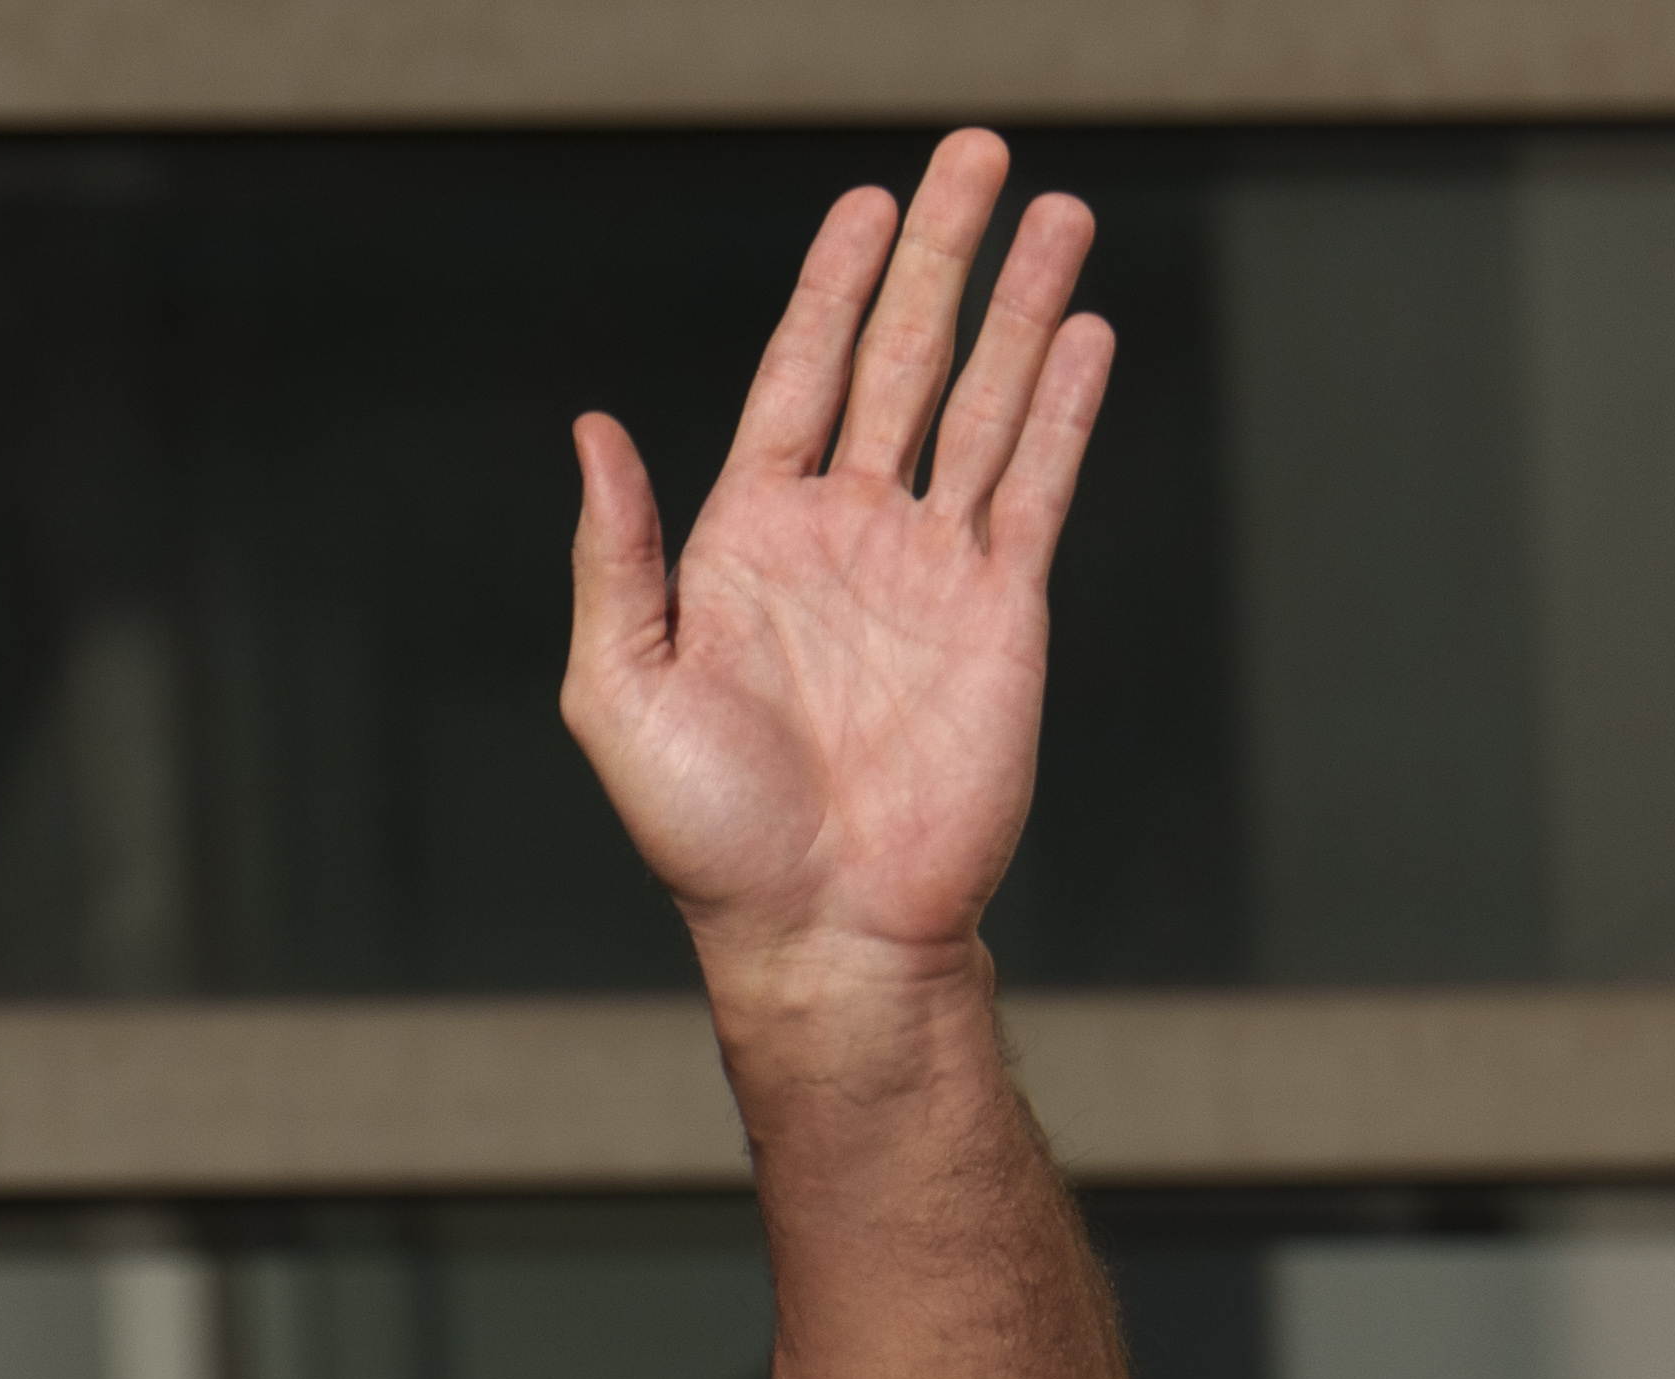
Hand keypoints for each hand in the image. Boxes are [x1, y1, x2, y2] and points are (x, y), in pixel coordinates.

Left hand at [565, 129, 1114, 1019]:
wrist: (822, 927)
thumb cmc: (705, 834)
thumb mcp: (622, 690)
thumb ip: (616, 556)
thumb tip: (591, 432)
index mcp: (746, 542)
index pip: (798, 379)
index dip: (832, 289)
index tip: (866, 206)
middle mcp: (842, 536)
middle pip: (899, 360)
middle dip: (938, 258)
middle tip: (973, 155)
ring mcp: (928, 568)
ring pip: (981, 402)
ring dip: (1019, 307)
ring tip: (1056, 213)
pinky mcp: (1002, 610)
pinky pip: (1034, 485)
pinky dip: (1062, 407)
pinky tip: (1083, 332)